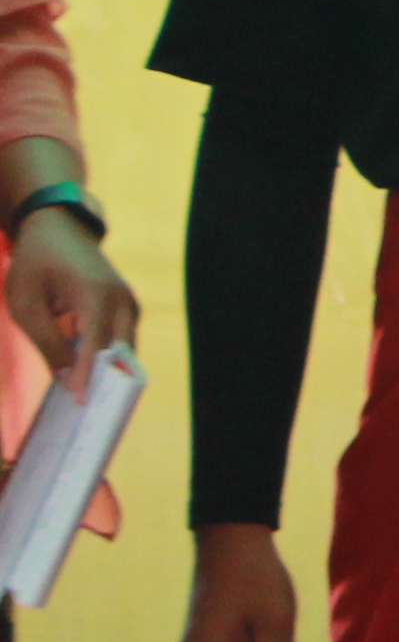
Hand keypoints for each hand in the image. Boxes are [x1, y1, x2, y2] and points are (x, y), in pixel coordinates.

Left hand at [6, 204, 134, 393]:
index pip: (95, 345)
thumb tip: (66, 379)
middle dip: (108, 382)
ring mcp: (128, 301)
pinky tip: (95, 376)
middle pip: (121, 350)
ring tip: (96, 401)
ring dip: (112, 372)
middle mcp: (120, 299)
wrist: (57, 227)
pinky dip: (111, 357)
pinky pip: (123, 337)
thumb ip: (48, 342)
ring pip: (126, 346)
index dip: (88, 376)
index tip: (80, 403)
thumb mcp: (27, 304)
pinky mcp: (126, 304)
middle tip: (93, 414)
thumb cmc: (36, 264)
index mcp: (94, 295)